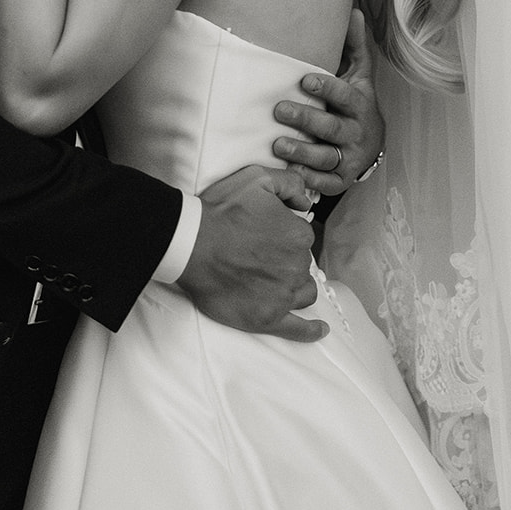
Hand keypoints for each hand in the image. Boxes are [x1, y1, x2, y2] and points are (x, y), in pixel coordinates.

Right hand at [177, 166, 326, 342]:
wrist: (190, 244)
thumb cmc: (220, 212)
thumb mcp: (257, 179)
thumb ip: (290, 184)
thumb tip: (305, 202)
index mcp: (297, 235)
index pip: (302, 236)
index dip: (283, 232)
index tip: (264, 232)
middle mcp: (296, 266)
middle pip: (301, 264)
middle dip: (285, 258)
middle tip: (258, 253)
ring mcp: (283, 295)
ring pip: (303, 292)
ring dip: (295, 286)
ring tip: (275, 280)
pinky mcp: (267, 318)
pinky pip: (298, 329)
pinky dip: (311, 330)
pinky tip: (320, 329)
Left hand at [271, 10, 383, 197]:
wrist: (373, 144)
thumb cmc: (357, 103)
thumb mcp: (360, 75)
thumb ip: (354, 46)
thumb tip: (354, 11)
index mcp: (360, 104)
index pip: (345, 95)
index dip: (327, 87)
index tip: (304, 79)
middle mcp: (356, 132)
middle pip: (332, 127)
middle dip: (306, 119)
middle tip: (279, 109)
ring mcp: (349, 158)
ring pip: (326, 156)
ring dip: (302, 152)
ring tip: (277, 145)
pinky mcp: (340, 179)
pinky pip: (325, 182)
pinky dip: (308, 179)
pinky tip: (290, 173)